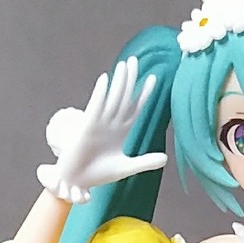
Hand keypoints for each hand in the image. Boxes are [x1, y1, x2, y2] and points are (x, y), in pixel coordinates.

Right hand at [37, 55, 166, 203]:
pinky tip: (106, 81)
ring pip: (112, 98)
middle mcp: (111, 125)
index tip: (153, 79)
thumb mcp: (126, 168)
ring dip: (119, 82)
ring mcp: (99, 125)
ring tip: (124, 64)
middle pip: (124, 97)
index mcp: (121, 132)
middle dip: (130, 79)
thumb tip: (166, 159)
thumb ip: (145, 162)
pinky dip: (100, 94)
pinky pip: (95, 108)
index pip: (135, 108)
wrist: (77, 182)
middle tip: (135, 60)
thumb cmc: (99, 175)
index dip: (144, 94)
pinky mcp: (87, 128)